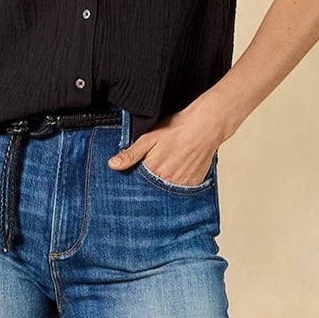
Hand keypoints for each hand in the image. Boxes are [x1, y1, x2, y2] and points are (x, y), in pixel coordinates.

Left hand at [106, 104, 222, 186]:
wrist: (206, 125)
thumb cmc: (178, 129)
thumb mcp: (148, 138)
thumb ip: (130, 154)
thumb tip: (113, 165)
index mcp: (153, 172)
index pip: (137, 185)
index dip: (135, 181)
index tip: (134, 178)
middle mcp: (168, 182)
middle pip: (153, 191)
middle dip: (149, 185)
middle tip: (156, 167)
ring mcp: (183, 185)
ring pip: (167, 191)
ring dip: (164, 185)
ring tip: (168, 168)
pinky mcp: (195, 183)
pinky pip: (183, 190)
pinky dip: (178, 184)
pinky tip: (179, 170)